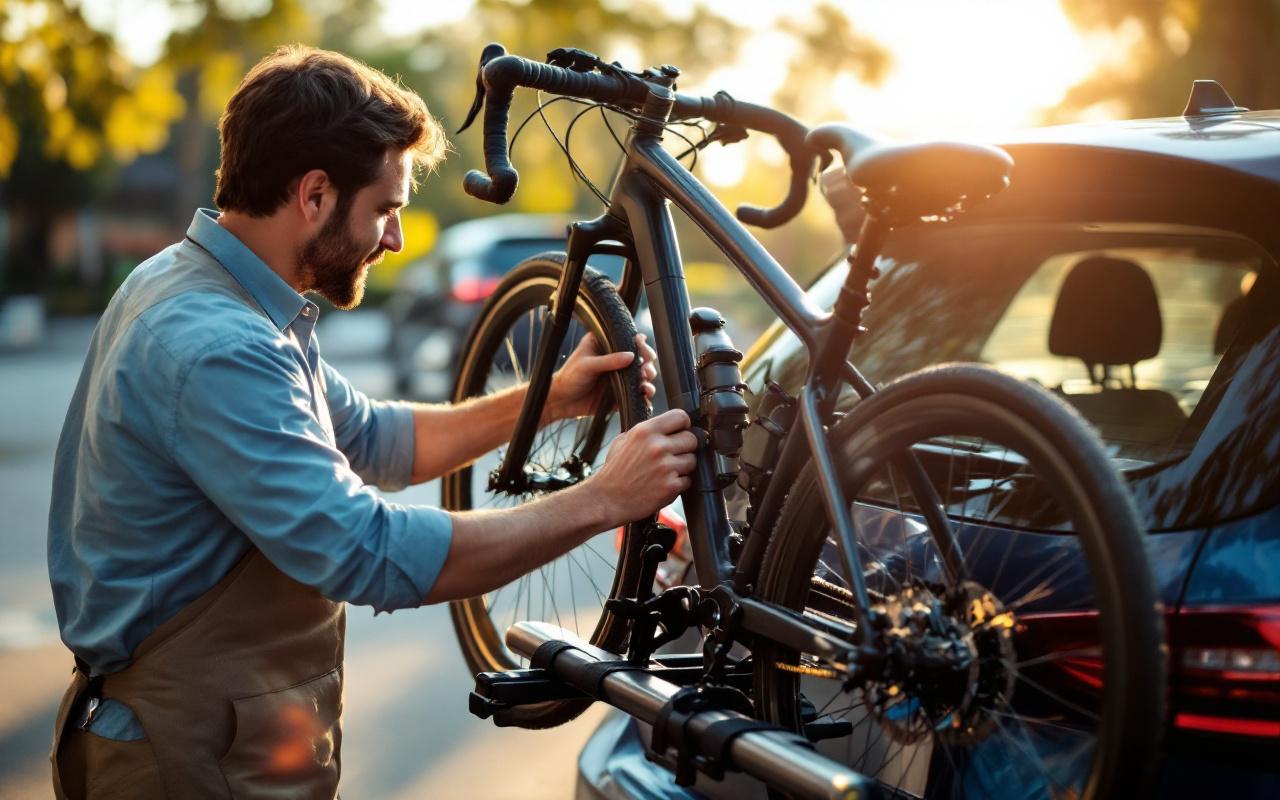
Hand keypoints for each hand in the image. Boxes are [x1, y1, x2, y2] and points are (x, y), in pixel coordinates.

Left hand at [548, 332, 657, 419]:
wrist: (560, 401)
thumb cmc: (569, 377)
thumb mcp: (587, 365)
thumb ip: (609, 361)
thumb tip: (631, 356)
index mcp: (607, 346)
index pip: (629, 341)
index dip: (640, 343)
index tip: (642, 347)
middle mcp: (616, 361)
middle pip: (641, 359)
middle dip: (648, 364)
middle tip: (645, 370)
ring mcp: (620, 378)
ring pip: (642, 377)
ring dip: (648, 380)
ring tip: (645, 385)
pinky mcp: (620, 395)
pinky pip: (636, 395)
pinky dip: (644, 396)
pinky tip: (645, 396)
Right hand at [591, 409, 697, 525]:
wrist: (607, 499)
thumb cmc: (614, 471)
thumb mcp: (624, 440)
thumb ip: (648, 431)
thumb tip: (670, 426)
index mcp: (645, 431)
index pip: (681, 416)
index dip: (683, 425)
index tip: (681, 431)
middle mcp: (657, 446)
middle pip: (692, 439)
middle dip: (685, 447)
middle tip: (673, 454)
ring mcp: (666, 467)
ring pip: (692, 460)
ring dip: (683, 466)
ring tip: (665, 471)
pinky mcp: (671, 486)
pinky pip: (688, 480)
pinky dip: (679, 483)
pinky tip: (663, 484)